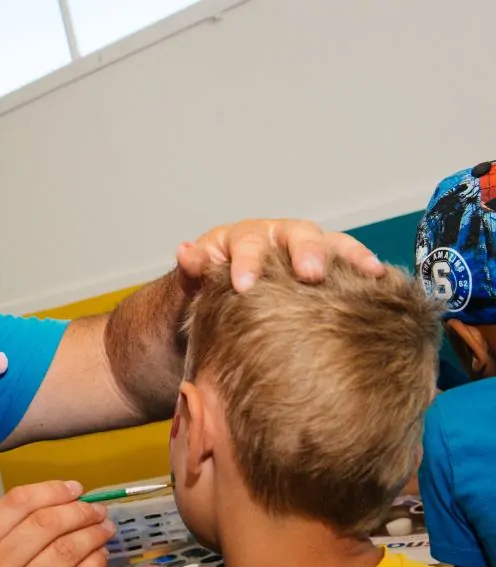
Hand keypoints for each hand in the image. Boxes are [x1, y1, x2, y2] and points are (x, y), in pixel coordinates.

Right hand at [0, 481, 113, 566]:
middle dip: (78, 512)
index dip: (51, 490)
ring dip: (93, 534)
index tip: (74, 489)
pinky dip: (97, 561)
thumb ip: (17, 530)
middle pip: (45, 523)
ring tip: (104, 529)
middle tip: (96, 511)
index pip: (16, 504)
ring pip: (67, 549)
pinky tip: (101, 554)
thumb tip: (69, 497)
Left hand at [176, 218, 384, 294]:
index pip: (244, 245)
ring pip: (327, 245)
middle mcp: (272, 241)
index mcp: (234, 244)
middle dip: (305, 252)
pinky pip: (346, 266)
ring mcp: (300, 255)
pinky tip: (383, 284)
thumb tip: (186, 252)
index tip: (245, 286)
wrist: (210, 328)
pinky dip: (363, 271)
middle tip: (310, 274)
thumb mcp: (185, 295)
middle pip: (294, 235)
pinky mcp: (323, 274)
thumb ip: (190, 276)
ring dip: (346, 256)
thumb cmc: (197, 310)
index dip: (248, 262)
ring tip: (367, 273)